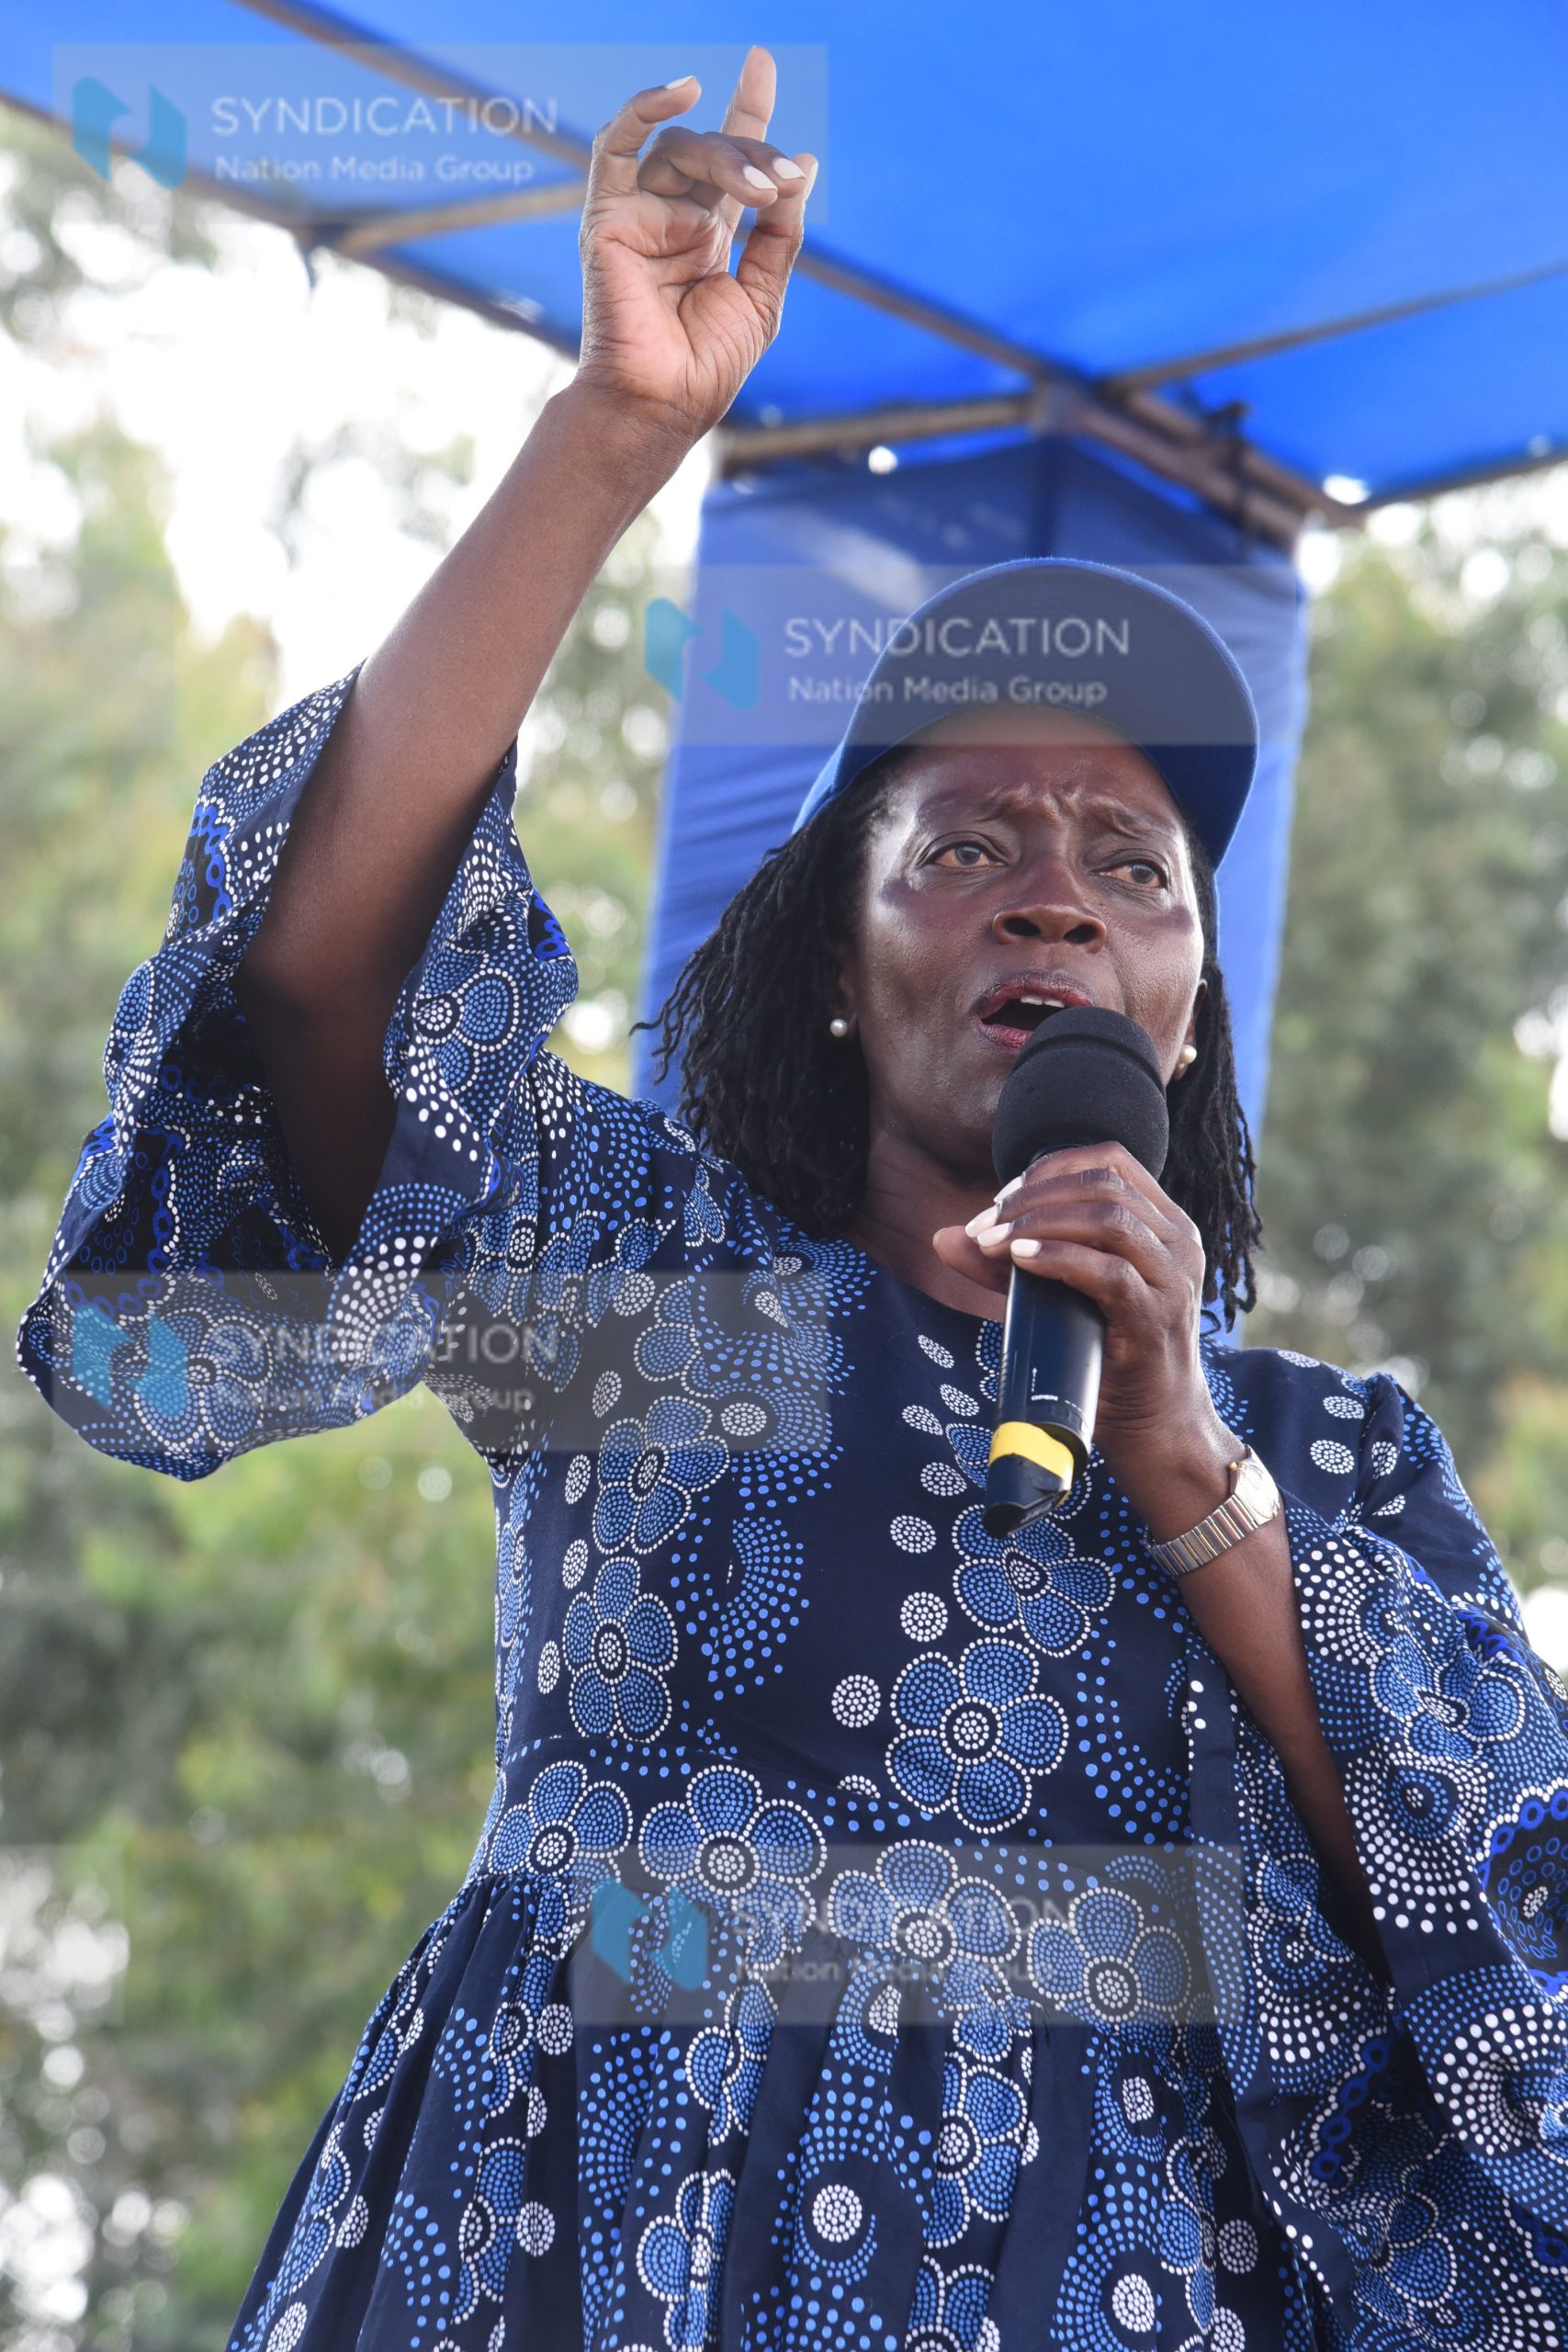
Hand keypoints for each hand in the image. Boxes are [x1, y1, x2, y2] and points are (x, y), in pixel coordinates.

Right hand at [575, 45, 815, 447]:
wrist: (660, 405)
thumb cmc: (705, 367)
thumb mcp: (763, 295)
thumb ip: (780, 233)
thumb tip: (804, 164)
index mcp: (706, 235)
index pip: (728, 159)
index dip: (748, 111)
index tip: (762, 64)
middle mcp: (671, 218)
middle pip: (714, 152)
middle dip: (755, 155)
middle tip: (782, 183)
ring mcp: (638, 215)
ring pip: (681, 148)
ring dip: (727, 157)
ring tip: (760, 191)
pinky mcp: (607, 218)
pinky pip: (616, 147)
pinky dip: (643, 109)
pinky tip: (682, 91)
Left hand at [931, 1144, 1235, 1508]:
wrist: (1157, 1429)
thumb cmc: (1108, 1358)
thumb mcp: (1058, 1298)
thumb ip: (1010, 1262)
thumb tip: (944, 1237)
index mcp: (1162, 1223)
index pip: (1110, 1160)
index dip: (1049, 1167)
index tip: (1001, 1199)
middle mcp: (1177, 1241)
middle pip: (1104, 1182)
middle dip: (1033, 1196)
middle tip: (984, 1226)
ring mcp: (1173, 1279)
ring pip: (1108, 1217)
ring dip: (1039, 1222)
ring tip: (992, 1243)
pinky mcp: (1156, 1319)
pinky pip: (1109, 1272)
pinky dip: (1058, 1258)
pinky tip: (1020, 1261)